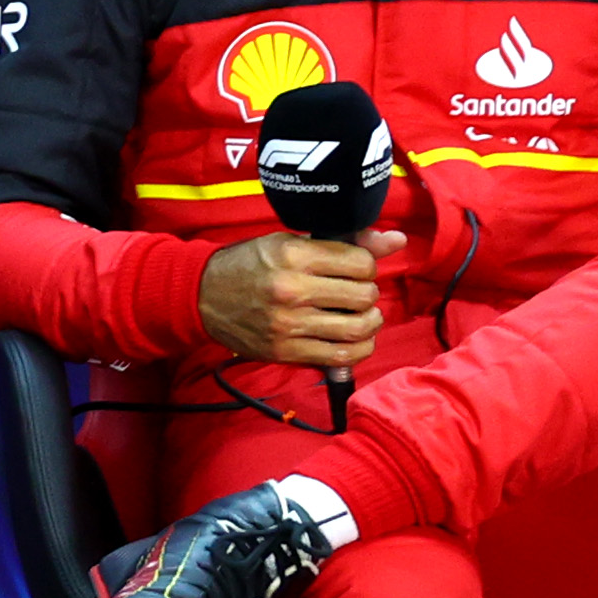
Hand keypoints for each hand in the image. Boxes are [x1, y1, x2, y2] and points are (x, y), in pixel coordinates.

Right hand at [200, 228, 401, 369]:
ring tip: (362, 315)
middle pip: (364, 296)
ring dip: (369, 321)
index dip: (366, 265)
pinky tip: (355, 338)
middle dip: (368, 293)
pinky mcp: (285, 351)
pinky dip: (359, 348)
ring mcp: (289, 325)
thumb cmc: (248, 264)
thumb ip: (344, 243)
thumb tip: (396, 241)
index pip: (361, 263)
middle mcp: (292, 291)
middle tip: (357, 291)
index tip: (356, 268)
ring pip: (358, 328)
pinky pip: (341, 356)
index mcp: (293, 256)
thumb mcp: (289, 242)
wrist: (200, 295)